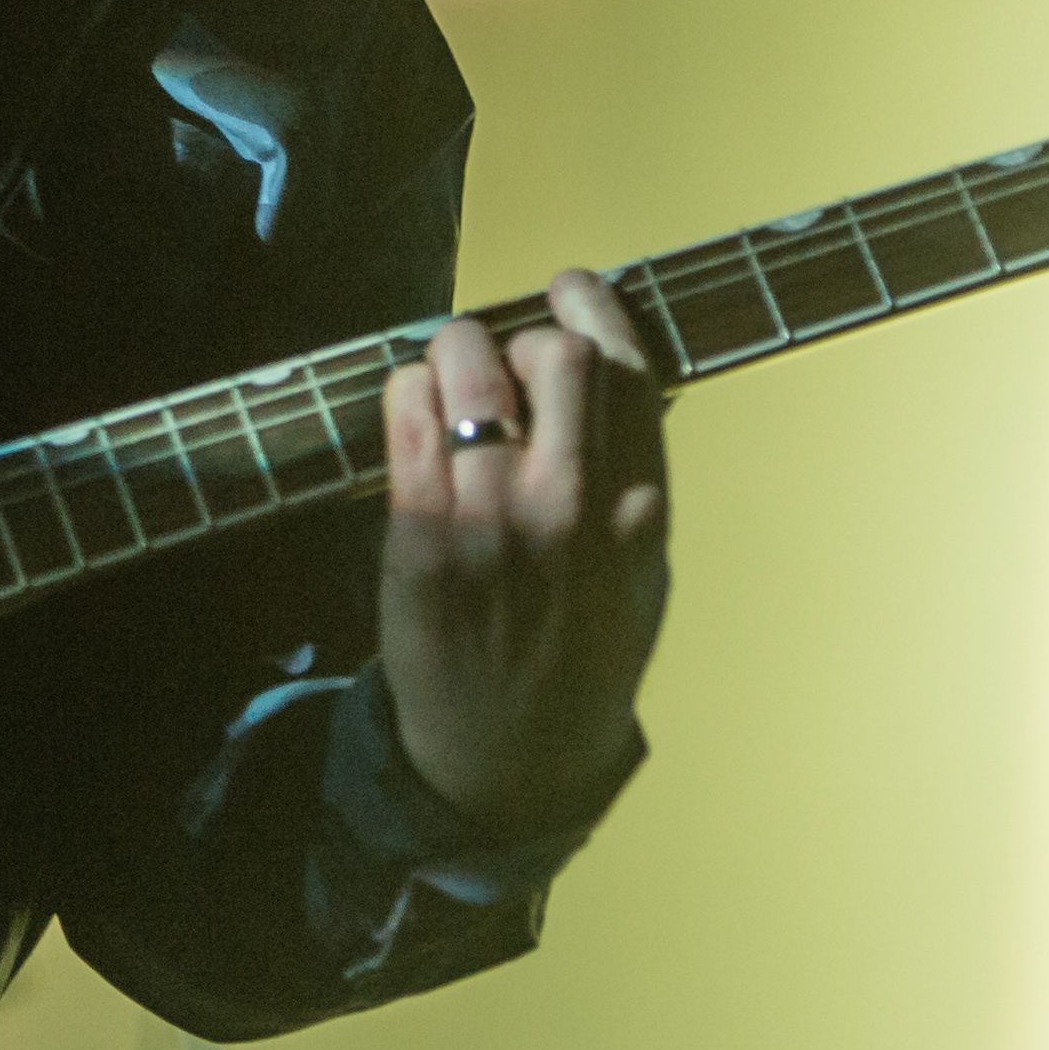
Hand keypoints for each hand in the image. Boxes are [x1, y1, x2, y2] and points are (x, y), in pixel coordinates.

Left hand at [374, 270, 672, 848]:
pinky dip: (407, 388)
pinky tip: (416, 411)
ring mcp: (492, 517)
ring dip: (457, 348)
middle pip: (556, 353)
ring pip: (470, 363)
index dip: (596, 309)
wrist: (508, 760)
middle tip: (504, 352)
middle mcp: (573, 506)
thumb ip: (635, 480)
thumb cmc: (577, 657)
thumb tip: (616, 378)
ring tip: (451, 373)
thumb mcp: (642, 576)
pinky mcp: (419, 533)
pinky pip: (406, 409)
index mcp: (640, 513)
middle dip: (526, 332)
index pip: (629, 371)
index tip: (574, 289)